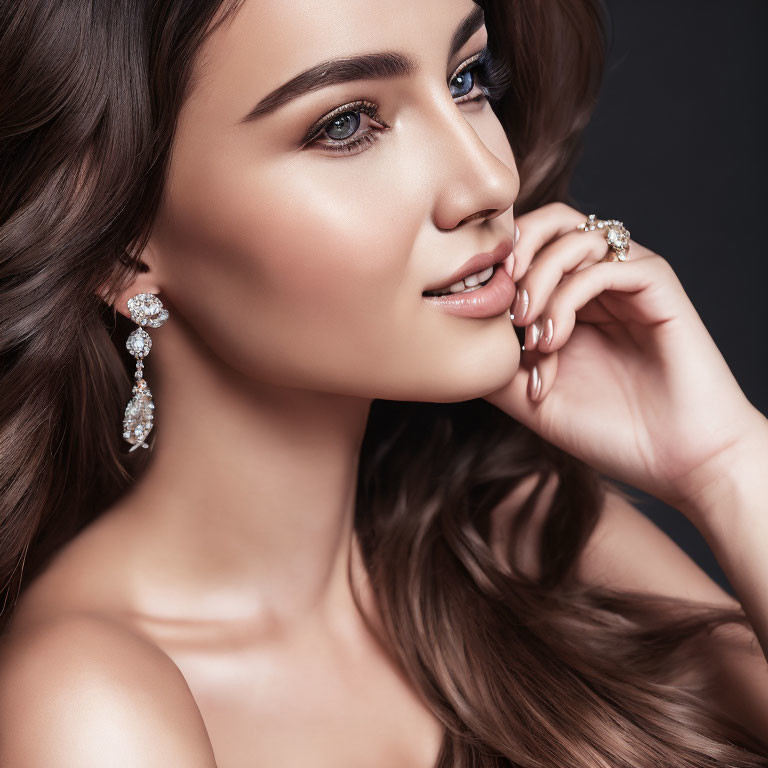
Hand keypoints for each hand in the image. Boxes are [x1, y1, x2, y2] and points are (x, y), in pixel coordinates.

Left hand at [482, 202, 763, 512]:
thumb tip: (448, 340)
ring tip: (531, 336)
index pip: (527, 247)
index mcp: (571, 300)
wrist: (678, 463)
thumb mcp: (530, 398)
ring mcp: (628, 281)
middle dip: (515, 252)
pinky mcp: (657, 285)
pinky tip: (554, 341)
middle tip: (500, 299)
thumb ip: (494, 364)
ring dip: (539, 281)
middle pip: (551, 222)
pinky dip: (569, 296)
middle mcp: (599, 283)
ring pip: (575, 237)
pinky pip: (606, 263)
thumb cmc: (608, 432)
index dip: (495, 264)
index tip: (474, 305)